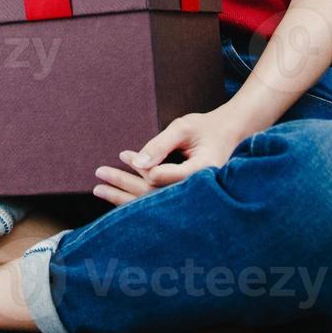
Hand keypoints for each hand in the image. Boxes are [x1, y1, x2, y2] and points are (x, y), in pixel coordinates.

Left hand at [92, 108, 248, 206]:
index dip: (139, 169)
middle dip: (122, 188)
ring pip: (154, 204)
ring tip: (99, 189)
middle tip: (98, 178)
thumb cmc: (208, 128)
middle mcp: (199, 193)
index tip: (122, 155)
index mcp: (202, 173)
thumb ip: (160, 145)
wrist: (233, 136)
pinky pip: (159, 203)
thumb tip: (136, 162)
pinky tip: (117, 196)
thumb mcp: (183, 128)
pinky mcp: (188, 201)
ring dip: (125, 197)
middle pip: (154, 196)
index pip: (162, 177)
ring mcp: (194, 200)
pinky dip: (137, 200)